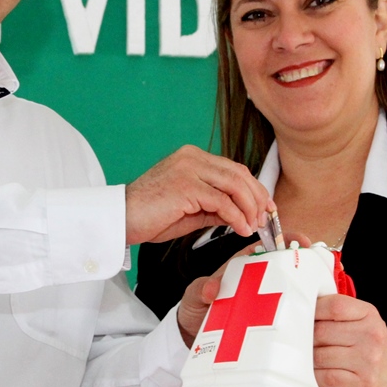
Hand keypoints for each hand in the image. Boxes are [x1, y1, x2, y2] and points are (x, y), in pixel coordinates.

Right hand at [125, 146, 271, 244]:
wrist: (120, 219)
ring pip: (234, 185)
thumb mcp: (191, 210)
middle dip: (257, 197)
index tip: (265, 206)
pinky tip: (240, 229)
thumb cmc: (150, 216)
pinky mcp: (186, 186)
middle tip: (266, 218)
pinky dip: (236, 217)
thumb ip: (215, 207)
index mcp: (192, 158)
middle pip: (238, 174)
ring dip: (249, 208)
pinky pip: (222, 201)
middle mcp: (192, 157)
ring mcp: (189, 169)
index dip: (254, 188)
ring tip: (254, 226)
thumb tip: (240, 215)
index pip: (233, 169)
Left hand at [174, 233, 312, 346]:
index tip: (300, 241)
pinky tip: (304, 324)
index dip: (287, 239)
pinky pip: (285, 318)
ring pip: (291, 293)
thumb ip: (201, 289)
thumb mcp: (194, 295)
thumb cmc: (196, 308)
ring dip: (304, 295)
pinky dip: (295, 319)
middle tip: (315, 272)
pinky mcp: (266, 322)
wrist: (192, 336)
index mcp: (244, 265)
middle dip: (305, 268)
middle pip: (288, 269)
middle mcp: (258, 281)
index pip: (269, 245)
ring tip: (315, 299)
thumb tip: (211, 288)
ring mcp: (264, 302)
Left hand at [312, 294, 386, 386]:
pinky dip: (316, 377)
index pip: (334, 306)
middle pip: (321, 332)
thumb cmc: (378, 352)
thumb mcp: (367, 324)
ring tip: (311, 361)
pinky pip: (326, 378)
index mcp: (369, 316)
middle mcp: (371, 336)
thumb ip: (341, 315)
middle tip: (304, 344)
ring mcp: (368, 361)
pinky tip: (318, 375)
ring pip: (320, 356)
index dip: (313, 311)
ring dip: (309, 360)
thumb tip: (304, 313)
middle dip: (306, 339)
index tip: (304, 317)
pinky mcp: (362, 385)